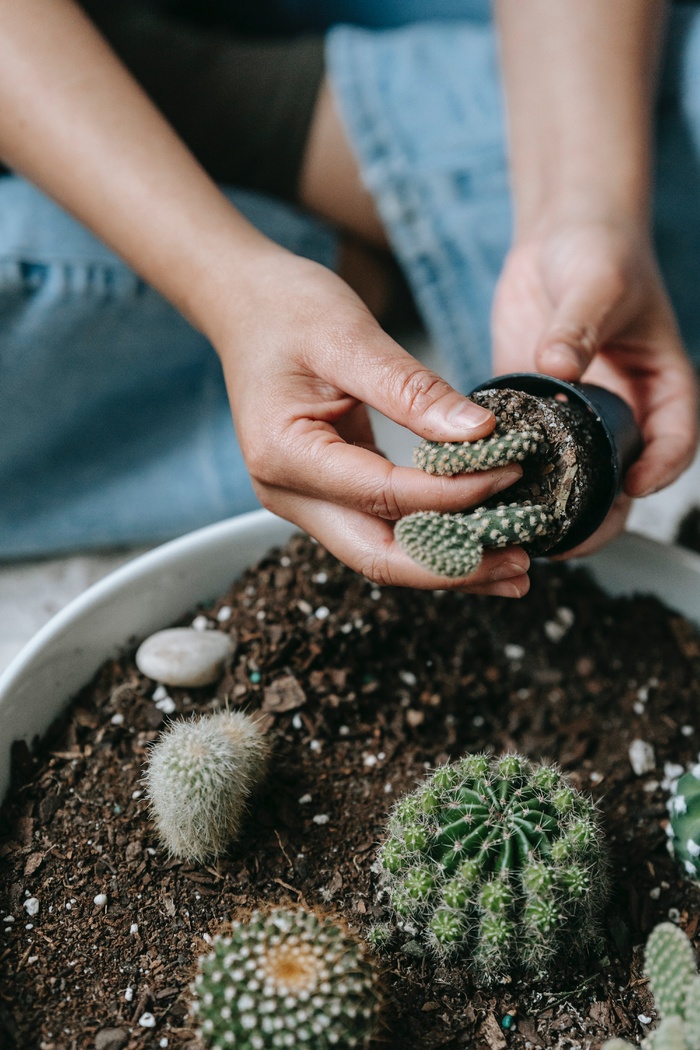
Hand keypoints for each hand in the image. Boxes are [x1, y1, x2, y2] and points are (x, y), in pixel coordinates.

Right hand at [215, 249, 530, 594]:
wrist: (244, 304)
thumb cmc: (288, 310)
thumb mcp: (350, 336)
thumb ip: (412, 391)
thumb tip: (479, 433)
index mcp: (285, 454)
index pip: (383, 495)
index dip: (452, 495)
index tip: (509, 474)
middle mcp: (287, 492)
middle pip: (377, 556)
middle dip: (452, 567)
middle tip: (519, 565)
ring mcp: (303, 500)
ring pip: (381, 554)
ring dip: (446, 565)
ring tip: (512, 565)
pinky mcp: (326, 493)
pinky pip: (381, 529)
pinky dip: (430, 538)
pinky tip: (476, 536)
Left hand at [492, 219, 698, 554]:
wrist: (560, 235)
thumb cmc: (600, 251)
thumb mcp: (597, 282)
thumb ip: (580, 324)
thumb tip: (559, 363)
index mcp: (658, 388)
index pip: (673, 441)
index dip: (660, 469)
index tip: (635, 486)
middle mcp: (619, 412)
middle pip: (617, 482)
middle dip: (593, 517)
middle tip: (561, 538)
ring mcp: (573, 417)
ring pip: (566, 479)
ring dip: (542, 508)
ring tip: (511, 532)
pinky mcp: (531, 411)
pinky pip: (521, 453)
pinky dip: (503, 477)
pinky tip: (474, 494)